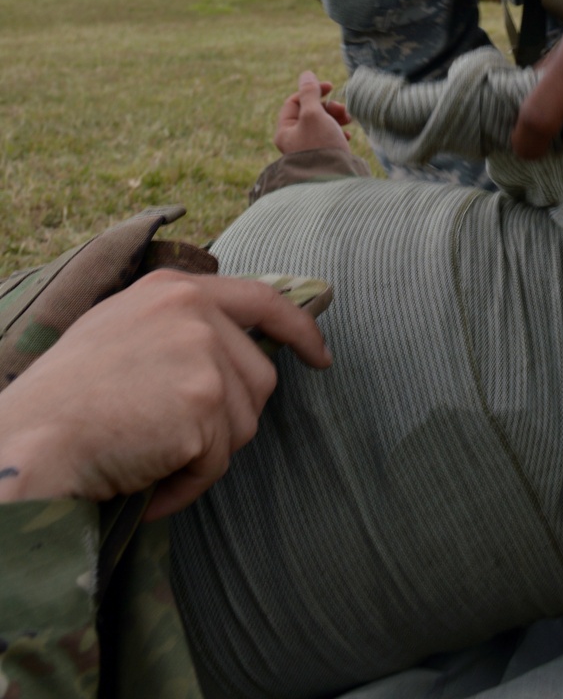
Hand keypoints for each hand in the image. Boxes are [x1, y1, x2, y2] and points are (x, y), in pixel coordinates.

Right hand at [0, 271, 330, 517]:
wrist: (32, 439)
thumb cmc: (64, 399)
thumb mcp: (118, 330)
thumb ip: (175, 325)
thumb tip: (232, 345)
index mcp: (174, 289)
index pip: (262, 299)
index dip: (300, 330)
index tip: (320, 357)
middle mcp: (195, 309)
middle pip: (258, 377)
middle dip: (227, 421)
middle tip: (171, 440)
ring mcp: (203, 351)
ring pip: (244, 423)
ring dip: (204, 455)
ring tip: (149, 455)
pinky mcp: (205, 400)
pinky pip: (218, 461)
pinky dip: (188, 484)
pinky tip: (148, 480)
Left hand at [275, 70, 351, 155]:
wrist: (334, 179)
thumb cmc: (321, 145)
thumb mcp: (314, 114)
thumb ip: (310, 92)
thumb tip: (306, 74)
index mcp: (285, 131)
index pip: (295, 101)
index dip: (312, 90)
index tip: (330, 87)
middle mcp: (294, 140)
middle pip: (310, 112)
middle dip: (328, 106)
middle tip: (342, 109)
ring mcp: (309, 149)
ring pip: (322, 123)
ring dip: (336, 117)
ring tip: (348, 120)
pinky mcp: (323, 155)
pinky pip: (330, 137)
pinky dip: (339, 131)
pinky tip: (347, 135)